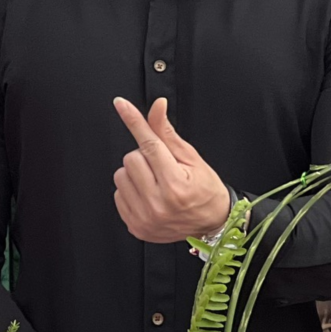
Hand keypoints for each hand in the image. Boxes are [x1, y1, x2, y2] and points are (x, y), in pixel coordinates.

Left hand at [111, 97, 230, 243]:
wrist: (212, 223)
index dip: (135, 121)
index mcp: (175, 185)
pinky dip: (131, 190)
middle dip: (144, 157)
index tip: (121, 105)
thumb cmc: (205, 190)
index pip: (149, 145)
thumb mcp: (192, 158)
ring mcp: (144, 218)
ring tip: (155, 182)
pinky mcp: (135, 226)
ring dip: (135, 173)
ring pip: (120, 176)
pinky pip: (118, 194)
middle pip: (131, 158)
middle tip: (162, 167)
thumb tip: (157, 107)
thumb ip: (167, 134)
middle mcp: (158, 204)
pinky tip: (148, 195)